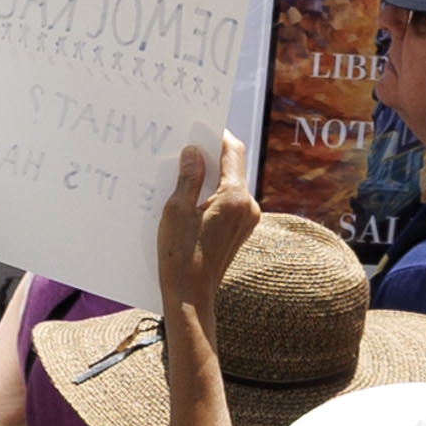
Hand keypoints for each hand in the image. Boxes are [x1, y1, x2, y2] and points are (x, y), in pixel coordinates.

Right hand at [156, 135, 258, 323]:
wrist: (191, 298)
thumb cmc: (181, 256)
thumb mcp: (177, 210)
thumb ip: (188, 177)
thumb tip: (194, 151)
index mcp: (235, 197)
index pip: (232, 151)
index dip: (216, 135)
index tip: (199, 127)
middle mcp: (248, 206)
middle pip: (232, 167)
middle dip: (209, 156)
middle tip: (185, 148)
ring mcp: (246, 221)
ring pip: (229, 186)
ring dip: (209, 177)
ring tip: (182, 173)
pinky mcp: (240, 232)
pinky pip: (228, 203)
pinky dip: (211, 195)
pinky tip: (189, 198)